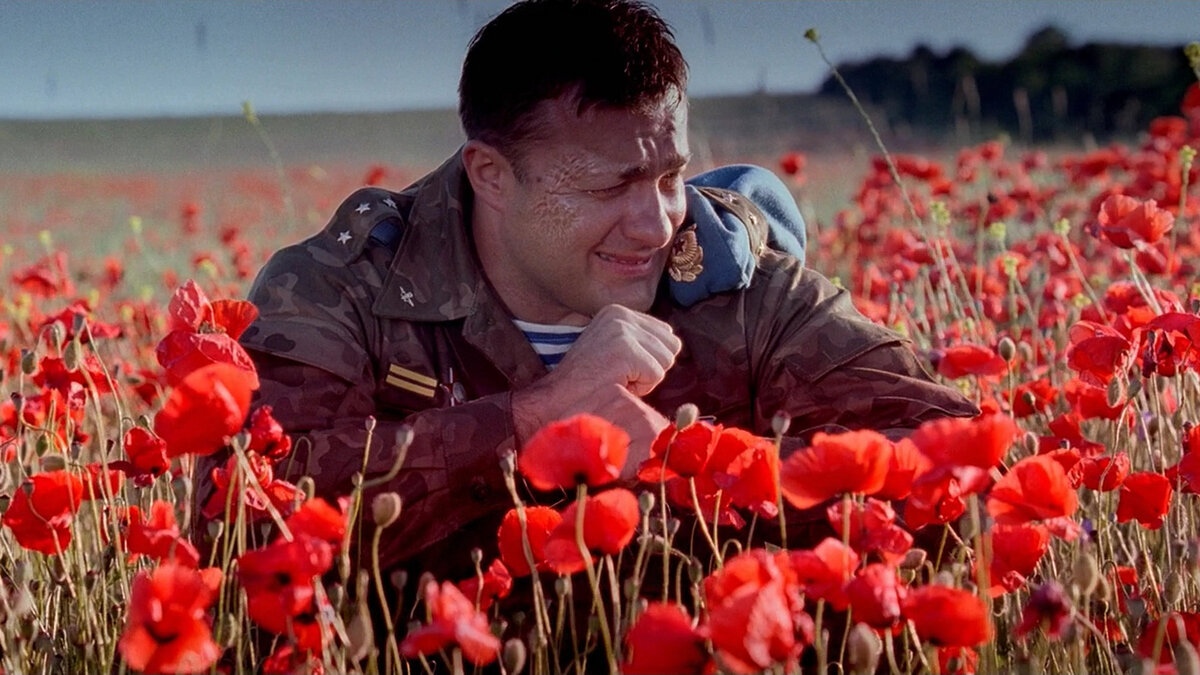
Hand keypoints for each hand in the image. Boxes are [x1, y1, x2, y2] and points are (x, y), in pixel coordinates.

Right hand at [512, 305, 678, 474]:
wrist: (556, 401)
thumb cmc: (586, 384)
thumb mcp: (614, 349)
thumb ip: (643, 340)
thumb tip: (675, 342)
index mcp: (618, 312)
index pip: (665, 333)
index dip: (647, 359)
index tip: (619, 367)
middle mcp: (621, 315)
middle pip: (671, 345)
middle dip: (651, 367)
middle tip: (618, 375)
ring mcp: (622, 331)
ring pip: (666, 360)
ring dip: (646, 378)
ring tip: (616, 379)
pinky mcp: (625, 350)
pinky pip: (657, 374)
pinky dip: (642, 387)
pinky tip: (616, 384)